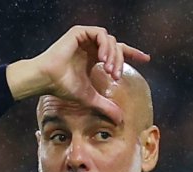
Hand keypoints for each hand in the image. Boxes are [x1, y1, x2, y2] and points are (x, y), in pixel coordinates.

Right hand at [7, 26, 149, 120]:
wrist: (46, 79)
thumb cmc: (62, 87)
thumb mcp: (89, 98)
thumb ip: (105, 105)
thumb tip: (120, 119)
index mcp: (93, 57)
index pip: (118, 51)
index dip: (133, 54)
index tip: (146, 59)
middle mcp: (90, 46)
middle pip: (117, 46)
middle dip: (121, 60)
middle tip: (116, 76)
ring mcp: (84, 38)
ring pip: (110, 40)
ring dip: (113, 55)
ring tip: (109, 70)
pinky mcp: (79, 32)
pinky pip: (100, 34)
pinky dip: (105, 46)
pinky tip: (102, 59)